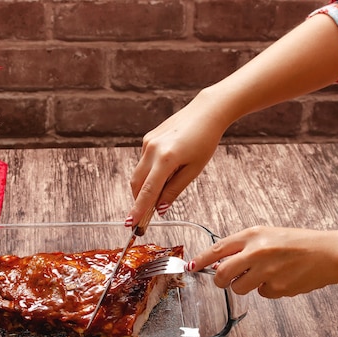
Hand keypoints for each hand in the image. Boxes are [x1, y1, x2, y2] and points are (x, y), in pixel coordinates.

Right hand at [127, 93, 225, 224]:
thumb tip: (160, 208)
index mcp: (166, 159)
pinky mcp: (148, 139)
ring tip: (160, 195)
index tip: (130, 223)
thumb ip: (174, 190)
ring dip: (144, 188)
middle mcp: (152, 150)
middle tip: (143, 218)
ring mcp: (147, 143)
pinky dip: (149, 174)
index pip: (148, 191)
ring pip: (138, 174)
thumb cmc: (205, 141)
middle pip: (137, 184)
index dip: (138, 209)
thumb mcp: (194, 170)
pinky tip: (165, 172)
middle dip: (138, 201)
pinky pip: (144, 162)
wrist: (206, 112)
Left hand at [189, 226, 337, 297]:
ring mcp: (267, 272)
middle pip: (222, 274)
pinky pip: (262, 294)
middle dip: (220, 280)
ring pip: (239, 288)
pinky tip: (280, 279)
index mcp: (252, 236)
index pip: (217, 249)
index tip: (191, 266)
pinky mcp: (278, 288)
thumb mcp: (265, 235)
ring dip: (245, 285)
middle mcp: (257, 252)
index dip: (201, 260)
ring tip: (262, 275)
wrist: (326, 254)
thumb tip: (217, 261)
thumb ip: (241, 246)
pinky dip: (267, 290)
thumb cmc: (295, 243)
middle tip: (224, 280)